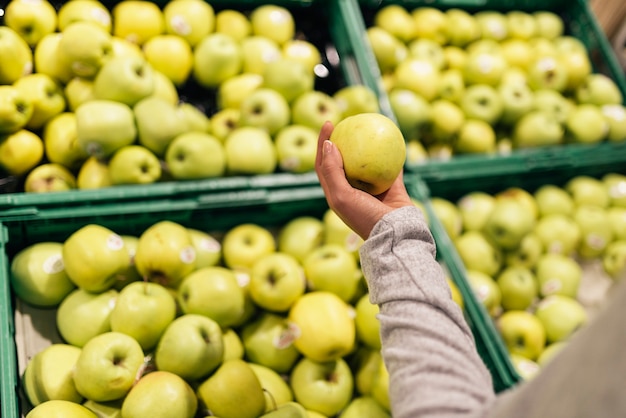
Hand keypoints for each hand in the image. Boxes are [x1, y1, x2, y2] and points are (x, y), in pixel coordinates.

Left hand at [315, 121, 413, 239]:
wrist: (394, 235)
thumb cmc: (363, 217)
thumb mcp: (341, 197)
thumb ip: (332, 171)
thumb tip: (329, 144)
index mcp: (336, 193)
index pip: (324, 163)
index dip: (323, 143)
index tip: (329, 123)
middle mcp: (352, 189)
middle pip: (343, 158)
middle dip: (343, 138)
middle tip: (348, 120)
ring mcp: (371, 188)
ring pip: (367, 161)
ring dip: (367, 144)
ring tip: (369, 126)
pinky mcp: (391, 187)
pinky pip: (392, 166)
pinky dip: (392, 154)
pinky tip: (393, 138)